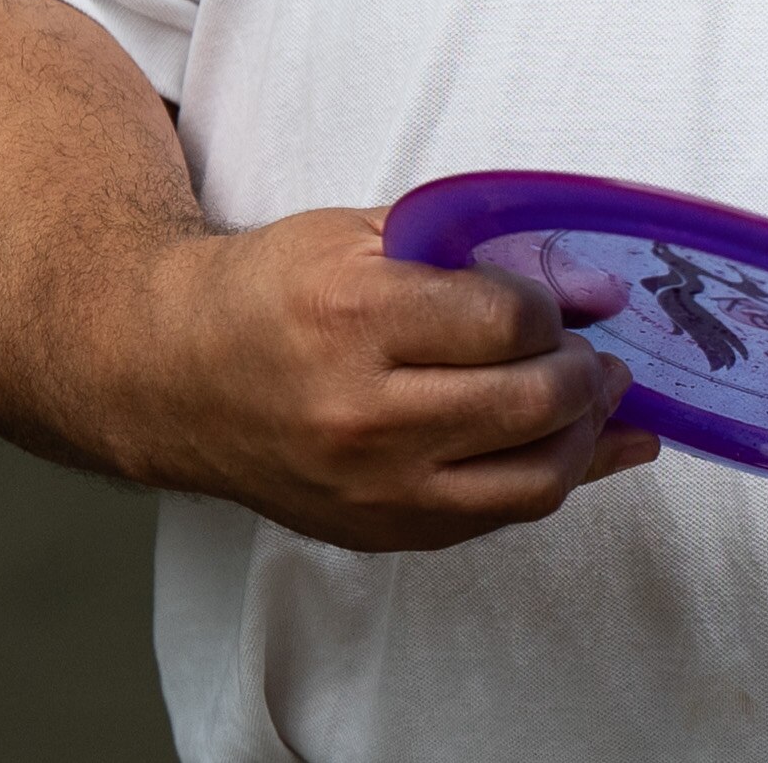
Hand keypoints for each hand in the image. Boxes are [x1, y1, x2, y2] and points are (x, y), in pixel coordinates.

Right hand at [109, 204, 658, 551]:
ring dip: (585, 434)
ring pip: (532, 480)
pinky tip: (580, 448)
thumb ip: (477, 251)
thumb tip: (594, 292)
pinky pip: (497, 517)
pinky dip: (549, 480)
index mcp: (353, 318)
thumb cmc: (271, 291)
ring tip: (590, 397)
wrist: (173, 375)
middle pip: (530, 403)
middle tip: (594, 351)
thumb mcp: (362, 234)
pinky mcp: (380, 532)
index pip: (508, 321)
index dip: (554, 307)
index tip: (559, 299)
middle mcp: (362, 413)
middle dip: (586, 373)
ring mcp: (371, 487)